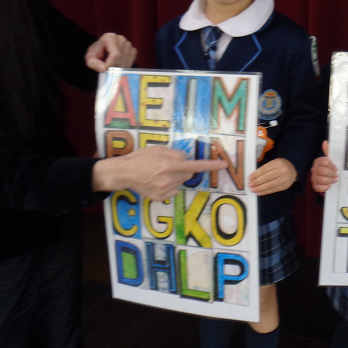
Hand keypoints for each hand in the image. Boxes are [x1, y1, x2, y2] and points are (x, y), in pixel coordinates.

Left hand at [85, 33, 136, 71]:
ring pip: (126, 61)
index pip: (115, 54)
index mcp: (110, 37)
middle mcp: (121, 39)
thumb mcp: (90, 58)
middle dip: (114, 68)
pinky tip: (118, 65)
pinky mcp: (133, 50)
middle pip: (121, 58)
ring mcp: (128, 44)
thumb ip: (94, 63)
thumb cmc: (96, 54)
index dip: (111, 64)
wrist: (102, 50)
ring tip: (112, 67)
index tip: (105, 70)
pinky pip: (131, 61)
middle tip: (108, 71)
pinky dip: (125, 66)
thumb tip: (104, 68)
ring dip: (119, 68)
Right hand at [93, 145, 226, 200]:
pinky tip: (157, 182)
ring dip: (176, 177)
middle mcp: (169, 179)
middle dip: (184, 169)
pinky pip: (174, 191)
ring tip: (160, 173)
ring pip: (181, 182)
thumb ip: (175, 153)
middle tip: (170, 165)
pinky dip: (170, 186)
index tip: (224, 165)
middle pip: (189, 174)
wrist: (124, 173)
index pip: (195, 166)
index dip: (211, 165)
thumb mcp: (158, 149)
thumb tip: (187, 159)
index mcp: (169, 165)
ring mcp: (165, 190)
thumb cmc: (141, 157)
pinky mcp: (160, 198)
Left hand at [249, 158, 296, 195]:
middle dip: (257, 182)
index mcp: (278, 163)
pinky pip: (274, 190)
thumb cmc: (280, 165)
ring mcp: (285, 179)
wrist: (294, 168)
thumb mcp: (274, 163)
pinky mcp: (285, 186)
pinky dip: (265, 192)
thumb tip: (253, 177)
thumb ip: (265, 169)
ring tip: (253, 190)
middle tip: (250, 185)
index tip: (249, 178)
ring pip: (270, 185)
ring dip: (260, 188)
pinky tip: (259, 193)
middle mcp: (282, 170)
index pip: (264, 169)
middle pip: (267, 177)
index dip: (256, 174)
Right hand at [311, 141, 337, 192]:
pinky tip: (329, 185)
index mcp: (317, 161)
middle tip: (336, 175)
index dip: (332, 165)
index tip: (336, 168)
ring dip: (330, 180)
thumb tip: (325, 141)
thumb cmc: (327, 167)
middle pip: (324, 171)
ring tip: (334, 180)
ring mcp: (313, 178)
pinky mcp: (314, 186)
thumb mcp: (329, 159)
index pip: (325, 161)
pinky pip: (318, 187)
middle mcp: (313, 169)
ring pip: (322, 179)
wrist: (324, 178)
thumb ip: (327, 150)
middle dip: (332, 174)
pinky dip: (325, 187)